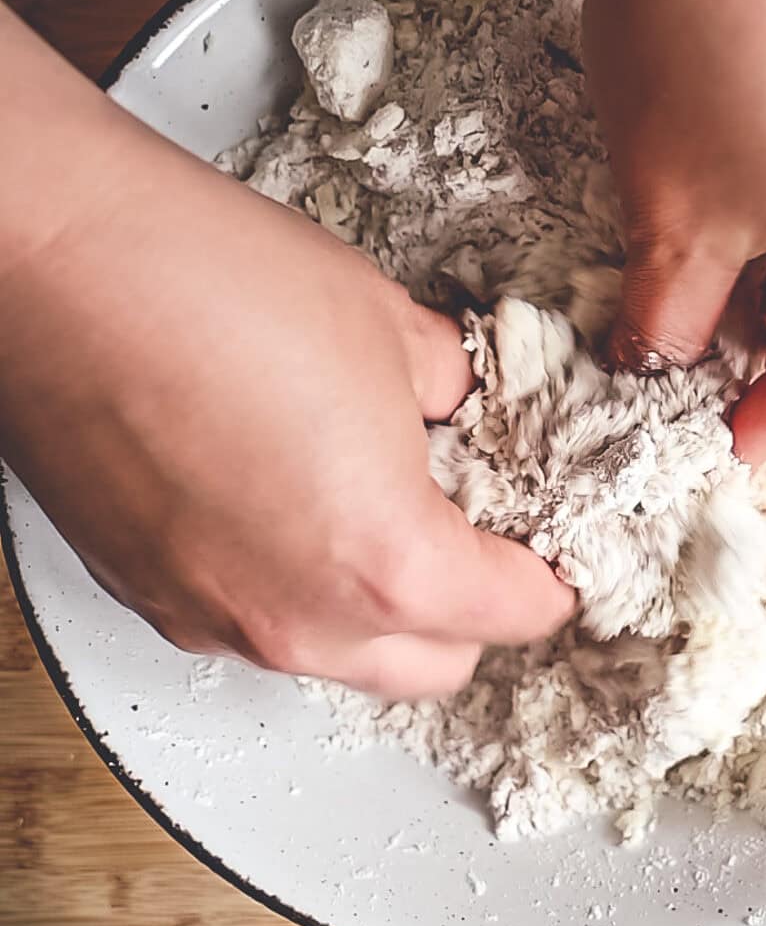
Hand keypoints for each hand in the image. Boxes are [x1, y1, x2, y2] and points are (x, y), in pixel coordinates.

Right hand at [0, 7, 573, 698]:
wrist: (56, 259)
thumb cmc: (219, 286)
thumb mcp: (395, 331)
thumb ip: (458, 397)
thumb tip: (461, 414)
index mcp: (387, 565)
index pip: (512, 615)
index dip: (548, 581)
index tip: (551, 558)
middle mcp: (299, 622)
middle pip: (432, 665)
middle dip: (470, 613)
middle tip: (473, 535)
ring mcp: (213, 619)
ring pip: (341, 657)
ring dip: (378, 608)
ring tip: (370, 512)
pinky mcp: (149, 596)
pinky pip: (255, 623)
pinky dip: (292, 589)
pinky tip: (282, 505)